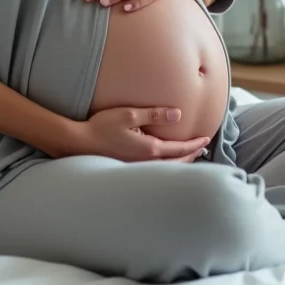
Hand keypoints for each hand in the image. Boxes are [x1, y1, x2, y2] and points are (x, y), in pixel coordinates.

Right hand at [68, 106, 212, 162]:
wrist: (78, 144)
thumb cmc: (102, 127)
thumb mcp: (129, 114)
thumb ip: (155, 114)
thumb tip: (178, 114)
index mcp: (150, 149)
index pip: (180, 149)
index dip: (195, 144)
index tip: (206, 139)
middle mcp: (147, 163)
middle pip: (177, 162)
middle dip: (192, 155)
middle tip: (203, 148)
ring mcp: (137, 168)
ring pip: (167, 168)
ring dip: (181, 162)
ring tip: (190, 155)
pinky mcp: (129, 169)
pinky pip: (156, 170)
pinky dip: (168, 165)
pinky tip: (166, 160)